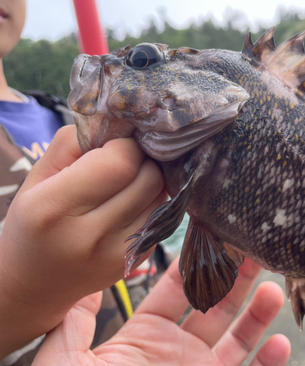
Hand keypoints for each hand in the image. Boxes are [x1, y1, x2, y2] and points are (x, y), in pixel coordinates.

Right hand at [0, 125, 166, 356]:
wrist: (33, 285)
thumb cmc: (34, 222)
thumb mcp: (39, 176)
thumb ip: (74, 143)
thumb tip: (120, 127)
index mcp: (55, 208)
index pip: (121, 162)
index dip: (125, 146)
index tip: (114, 146)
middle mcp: (90, 236)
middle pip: (150, 178)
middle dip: (143, 160)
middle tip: (125, 162)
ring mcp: (117, 253)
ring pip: (163, 196)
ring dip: (152, 181)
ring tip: (128, 183)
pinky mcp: (136, 261)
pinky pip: (163, 216)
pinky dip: (153, 203)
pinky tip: (131, 204)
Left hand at [33, 258, 290, 365]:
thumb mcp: (67, 360)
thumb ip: (78, 321)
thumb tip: (87, 282)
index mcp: (146, 336)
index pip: (176, 290)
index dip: (195, 263)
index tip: (212, 235)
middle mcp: (179, 351)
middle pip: (214, 305)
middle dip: (234, 277)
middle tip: (252, 249)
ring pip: (238, 338)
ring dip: (258, 313)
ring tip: (272, 287)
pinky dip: (269, 361)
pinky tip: (279, 342)